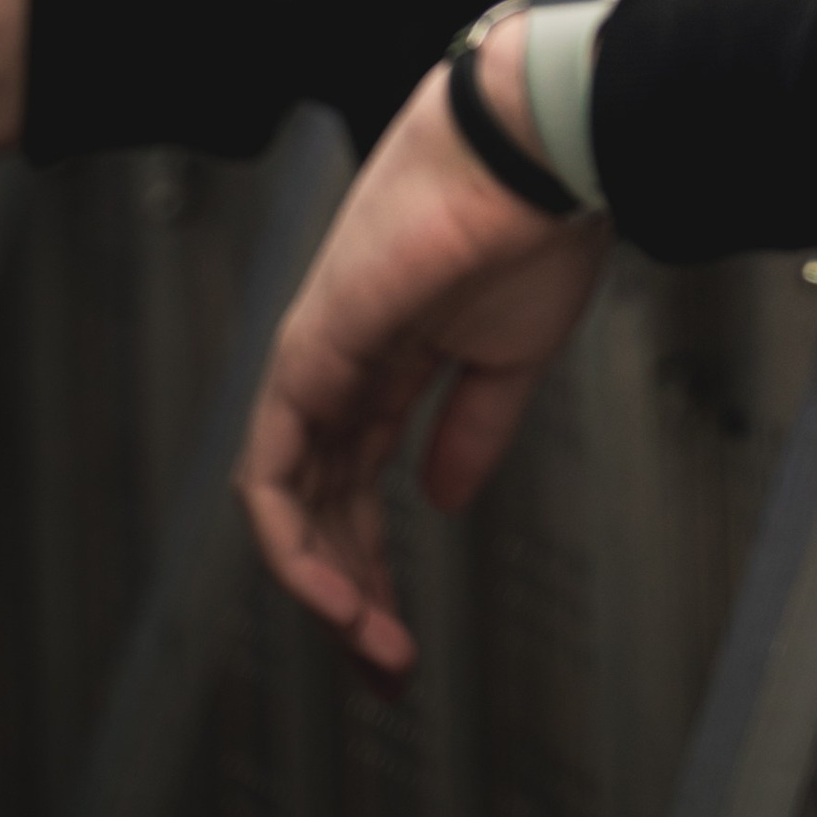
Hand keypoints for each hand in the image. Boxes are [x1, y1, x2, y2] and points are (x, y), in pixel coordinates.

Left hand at [237, 29, 607, 677]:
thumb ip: (473, 428)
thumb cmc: (541, 221)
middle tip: (385, 667)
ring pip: (290, 496)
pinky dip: (295, 540)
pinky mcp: (309, 350)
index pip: (361, 480)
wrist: (541, 149)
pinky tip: (333, 590)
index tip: (403, 638)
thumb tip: (441, 498)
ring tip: (372, 646)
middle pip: (322, 500)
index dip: (377, 564)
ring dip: (325, 583)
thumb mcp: (515, 353)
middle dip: (350, 593)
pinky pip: (275, 466)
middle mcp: (347, 362)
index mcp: (397, 358)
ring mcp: (321, 356)